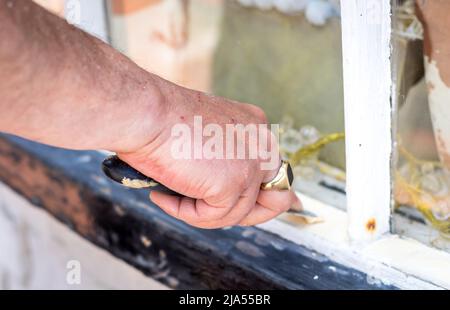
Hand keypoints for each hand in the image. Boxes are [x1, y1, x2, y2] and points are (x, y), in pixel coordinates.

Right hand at [117, 79, 301, 228]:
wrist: (145, 112)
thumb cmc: (162, 120)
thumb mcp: (205, 137)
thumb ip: (224, 160)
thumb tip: (231, 192)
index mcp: (255, 128)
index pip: (271, 172)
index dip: (260, 195)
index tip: (251, 209)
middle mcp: (261, 144)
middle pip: (274, 198)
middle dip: (248, 214)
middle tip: (210, 214)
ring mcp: (250, 165)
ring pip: (237, 213)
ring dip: (201, 212)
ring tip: (170, 197)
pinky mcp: (232, 184)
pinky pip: (213, 217)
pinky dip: (185, 213)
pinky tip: (163, 196)